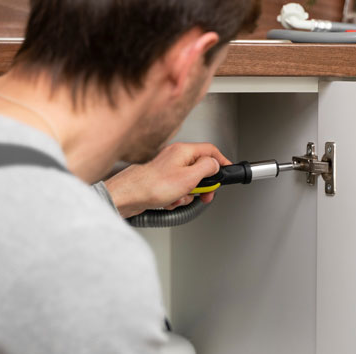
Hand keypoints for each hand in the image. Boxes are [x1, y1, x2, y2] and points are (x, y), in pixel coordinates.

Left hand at [104, 143, 231, 217]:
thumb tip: (215, 165)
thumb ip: (207, 168)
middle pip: (200, 168)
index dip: (221, 161)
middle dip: (203, 184)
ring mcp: (167, 168)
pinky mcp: (160, 180)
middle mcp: (175, 157)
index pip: (210, 150)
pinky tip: (169, 201)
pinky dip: (176, 198)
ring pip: (189, 182)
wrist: (128, 196)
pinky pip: (177, 189)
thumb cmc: (152, 186)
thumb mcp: (189, 178)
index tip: (227, 171)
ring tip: (178, 198)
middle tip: (205, 194)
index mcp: (183, 151)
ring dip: (187, 194)